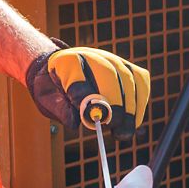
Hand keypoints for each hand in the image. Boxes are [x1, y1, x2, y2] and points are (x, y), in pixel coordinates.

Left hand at [26, 45, 151, 129]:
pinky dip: (140, 102)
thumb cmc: (54, 91)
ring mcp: (113, 59)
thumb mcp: (48, 100)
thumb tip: (76, 123)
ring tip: (124, 132)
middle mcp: (92, 55)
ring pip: (127, 79)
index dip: (85, 94)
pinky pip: (140, 81)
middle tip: (113, 126)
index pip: (78, 72)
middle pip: (108, 74)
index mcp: (67, 60)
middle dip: (113, 102)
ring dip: (129, 107)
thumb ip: (61, 110)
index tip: (90, 117)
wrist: (62, 75)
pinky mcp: (128, 68)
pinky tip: (133, 121)